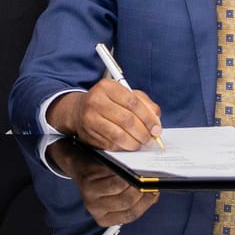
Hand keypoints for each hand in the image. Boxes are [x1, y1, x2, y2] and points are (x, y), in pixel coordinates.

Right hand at [47, 79, 163, 151]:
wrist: (78, 111)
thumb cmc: (106, 102)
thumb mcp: (125, 94)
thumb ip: (144, 103)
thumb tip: (156, 119)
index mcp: (106, 86)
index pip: (133, 102)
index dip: (148, 117)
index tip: (156, 127)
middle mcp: (95, 100)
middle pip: (127, 120)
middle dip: (143, 132)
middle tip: (150, 138)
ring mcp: (90, 118)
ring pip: (119, 135)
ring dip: (135, 142)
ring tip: (140, 142)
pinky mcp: (88, 134)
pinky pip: (111, 144)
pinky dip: (124, 147)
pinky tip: (128, 144)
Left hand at [47, 140, 160, 228]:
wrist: (77, 164)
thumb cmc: (101, 180)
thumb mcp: (115, 194)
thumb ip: (134, 197)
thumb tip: (154, 193)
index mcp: (104, 218)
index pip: (130, 215)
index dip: (145, 203)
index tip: (155, 192)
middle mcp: (96, 210)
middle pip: (126, 202)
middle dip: (141, 190)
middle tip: (149, 180)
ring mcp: (90, 195)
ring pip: (119, 188)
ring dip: (132, 179)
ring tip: (140, 172)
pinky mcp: (88, 179)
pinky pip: (110, 175)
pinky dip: (122, 170)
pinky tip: (128, 165)